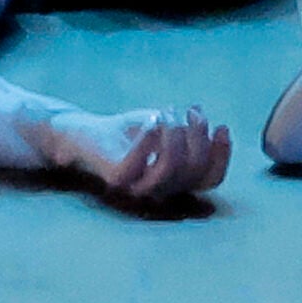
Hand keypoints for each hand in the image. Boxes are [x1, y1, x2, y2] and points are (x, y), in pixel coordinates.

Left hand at [48, 107, 231, 204]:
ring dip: (176, 136)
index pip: (211, 179)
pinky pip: (141, 162)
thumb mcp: (164, 126)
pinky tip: (152, 120)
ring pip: (172, 168)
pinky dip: (150, 138)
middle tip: (189, 111)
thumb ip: (188, 132)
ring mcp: (137, 188)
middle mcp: (160, 191)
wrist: (79, 133)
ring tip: (167, 113)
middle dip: (198, 136)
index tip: (221, 126)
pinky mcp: (116, 179)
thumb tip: (215, 128)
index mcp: (175, 183)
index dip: (222, 155)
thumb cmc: (124, 131)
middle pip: (194, 170)